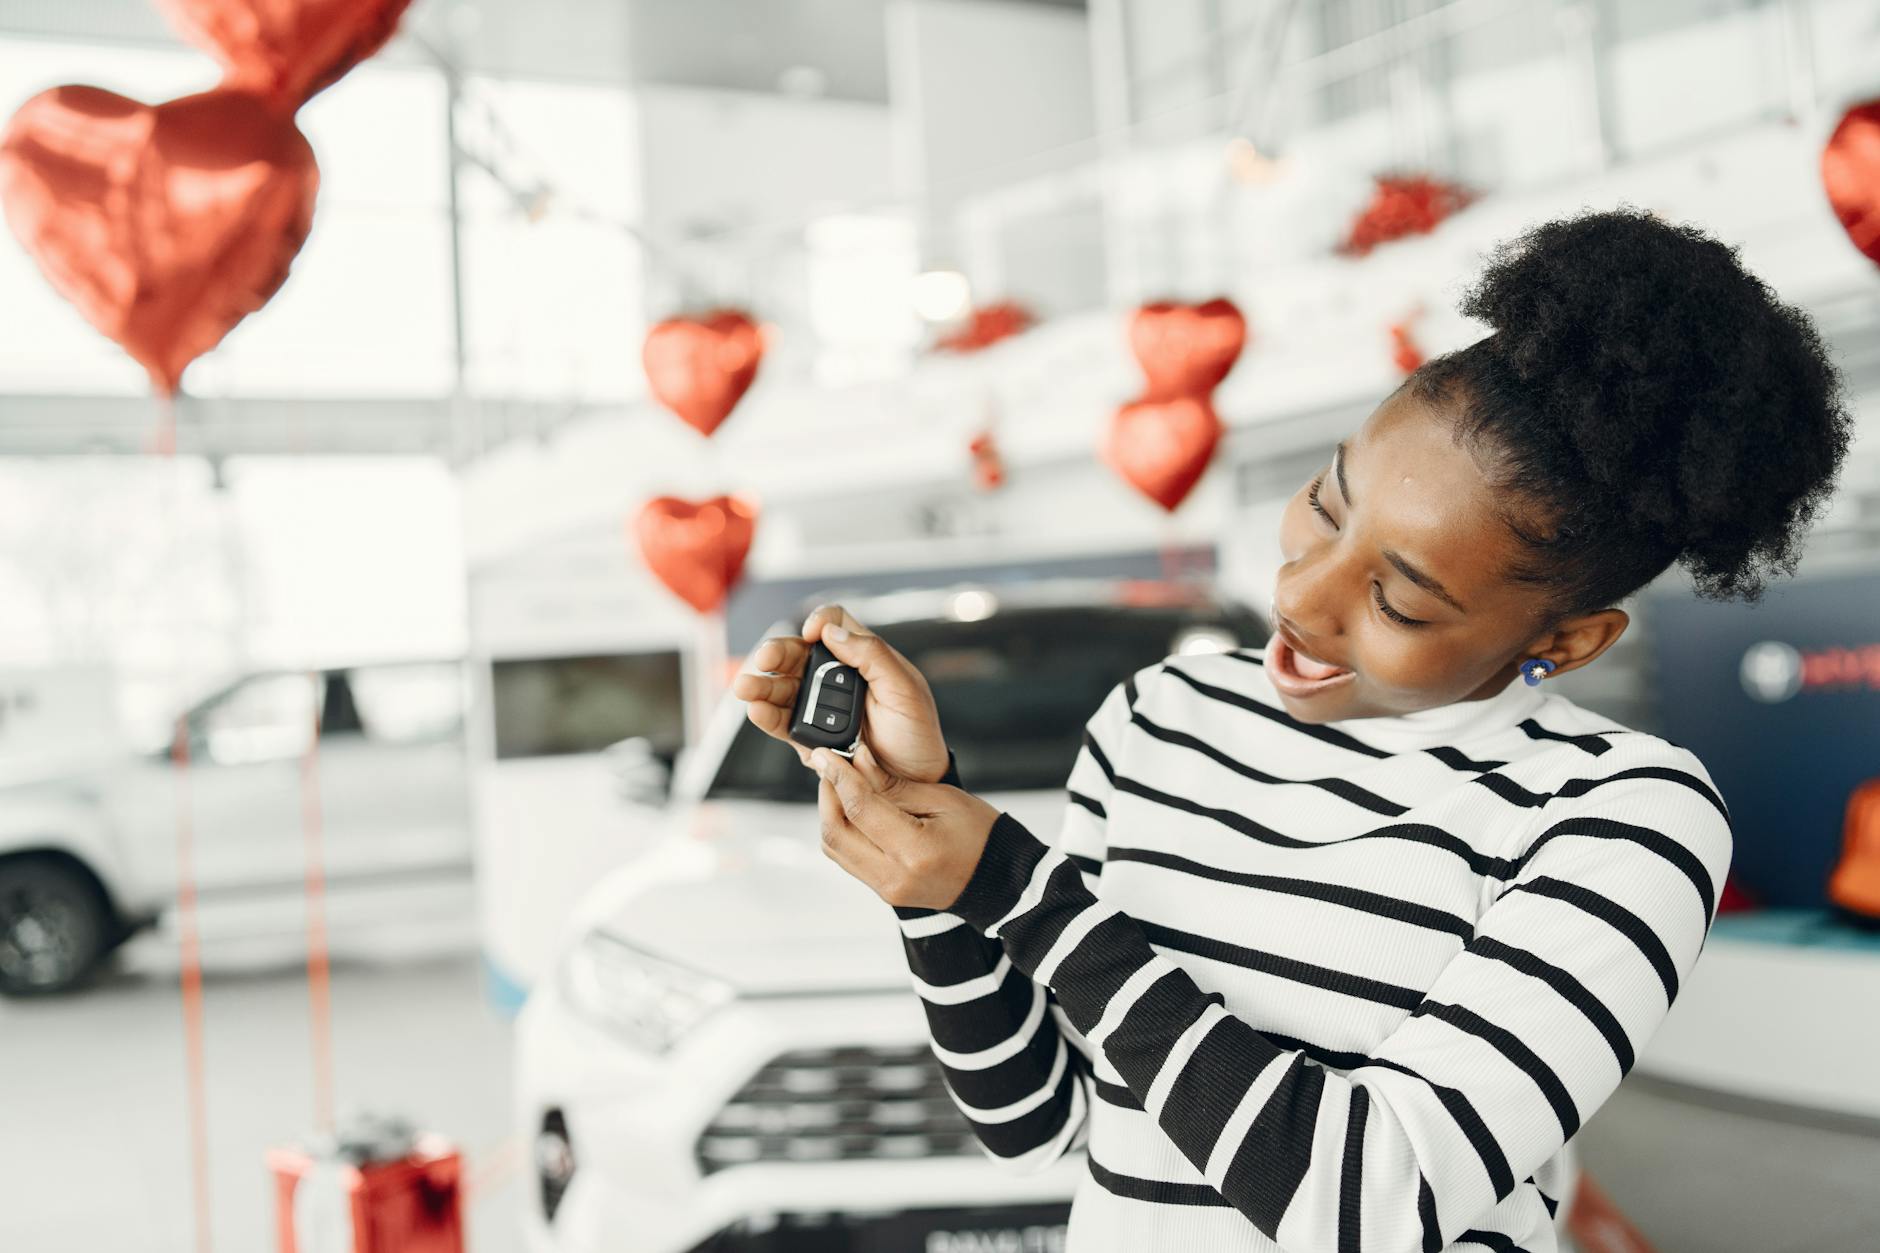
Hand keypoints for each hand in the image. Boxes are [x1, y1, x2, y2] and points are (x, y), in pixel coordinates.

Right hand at [732, 603, 949, 782]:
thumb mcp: (905, 690)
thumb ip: (873, 655)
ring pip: (782, 687)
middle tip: (765, 659)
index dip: (820, 622)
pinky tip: (758, 711)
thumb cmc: (917, 734)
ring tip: (747, 688)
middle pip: (796, 653)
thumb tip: (831, 632)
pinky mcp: (809, 736)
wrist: (916, 781)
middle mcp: (836, 677)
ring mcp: (819, 706)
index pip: (833, 624)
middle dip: (776, 653)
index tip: (813, 634)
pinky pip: (782, 721)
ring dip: (761, 685)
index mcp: (862, 657)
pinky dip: (766, 715)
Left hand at [812, 742, 999, 910]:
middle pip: (835, 832)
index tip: (826, 754)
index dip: (839, 776)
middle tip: (831, 767)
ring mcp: (886, 888)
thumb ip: (894, 785)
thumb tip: (859, 761)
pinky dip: (842, 831)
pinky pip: (847, 859)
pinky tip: (853, 808)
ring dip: (830, 813)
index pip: (859, 809)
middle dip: (827, 794)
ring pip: (835, 848)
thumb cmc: (981, 837)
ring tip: (841, 785)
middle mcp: (894, 875)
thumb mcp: (943, 799)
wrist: (999, 881)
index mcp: (915, 851)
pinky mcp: (883, 891)